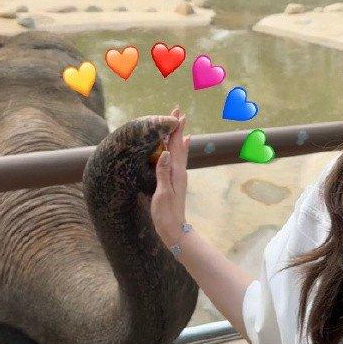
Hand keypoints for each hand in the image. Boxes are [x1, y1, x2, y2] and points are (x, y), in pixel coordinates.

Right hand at [146, 105, 189, 249]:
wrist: (174, 231)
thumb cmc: (166, 214)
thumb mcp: (163, 193)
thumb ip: (163, 173)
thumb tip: (165, 151)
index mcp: (176, 171)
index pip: (176, 145)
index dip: (176, 129)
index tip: (177, 113)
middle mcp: (179, 171)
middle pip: (179, 145)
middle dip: (177, 129)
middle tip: (177, 112)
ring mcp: (178, 176)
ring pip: (179, 151)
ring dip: (178, 137)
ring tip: (179, 126)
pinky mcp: (175, 182)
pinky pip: (177, 160)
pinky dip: (178, 151)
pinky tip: (176, 150)